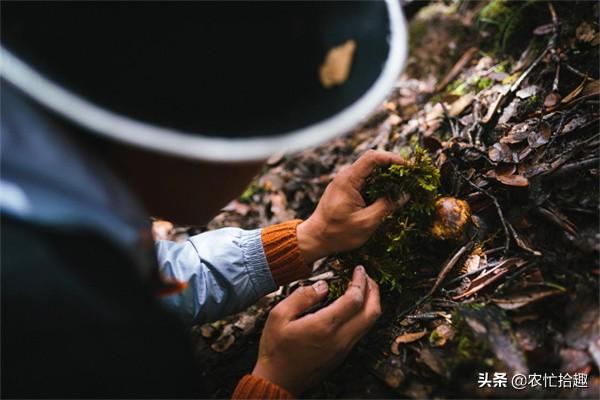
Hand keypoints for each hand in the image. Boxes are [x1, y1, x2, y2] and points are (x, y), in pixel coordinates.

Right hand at [252, 266, 380, 395]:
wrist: (278, 382)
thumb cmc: (275, 349)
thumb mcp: (278, 316)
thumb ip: (301, 297)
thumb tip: (322, 286)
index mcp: (325, 326)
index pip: (355, 299)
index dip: (360, 280)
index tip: (359, 269)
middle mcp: (340, 338)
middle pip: (372, 311)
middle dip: (373, 290)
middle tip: (366, 276)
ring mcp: (344, 348)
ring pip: (370, 323)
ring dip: (371, 303)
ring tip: (363, 288)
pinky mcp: (343, 355)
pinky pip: (362, 331)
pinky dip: (364, 314)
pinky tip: (353, 307)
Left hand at [297, 150, 407, 263]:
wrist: (315, 239)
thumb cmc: (338, 233)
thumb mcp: (366, 222)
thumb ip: (387, 206)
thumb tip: (405, 195)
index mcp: (348, 180)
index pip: (372, 158)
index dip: (392, 158)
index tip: (407, 166)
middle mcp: (345, 176)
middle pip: (371, 161)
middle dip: (391, 165)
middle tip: (408, 175)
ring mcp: (343, 182)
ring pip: (368, 170)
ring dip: (385, 175)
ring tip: (401, 183)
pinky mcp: (344, 189)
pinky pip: (363, 179)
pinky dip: (377, 182)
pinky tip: (387, 192)